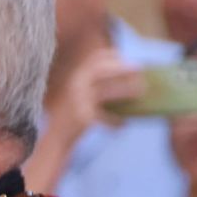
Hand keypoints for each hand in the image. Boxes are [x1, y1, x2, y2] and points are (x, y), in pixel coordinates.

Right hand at [25, 48, 143, 191]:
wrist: (57, 139)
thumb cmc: (74, 116)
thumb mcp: (81, 95)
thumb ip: (95, 86)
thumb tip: (125, 77)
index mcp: (76, 78)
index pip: (95, 59)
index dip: (113, 56)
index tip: (128, 59)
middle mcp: (76, 86)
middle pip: (101, 70)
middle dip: (121, 68)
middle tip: (140, 69)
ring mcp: (79, 101)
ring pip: (107, 91)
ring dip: (125, 90)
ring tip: (140, 92)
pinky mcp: (84, 118)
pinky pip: (105, 117)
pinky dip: (115, 122)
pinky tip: (123, 125)